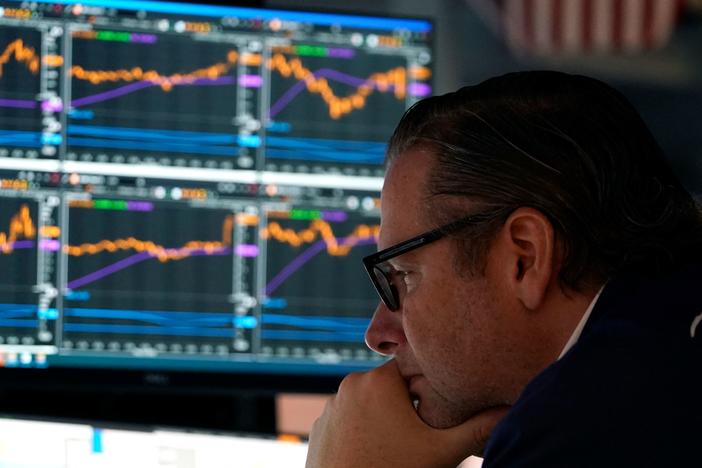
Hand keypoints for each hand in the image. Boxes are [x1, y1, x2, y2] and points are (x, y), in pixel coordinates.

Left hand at [305, 360, 509, 467]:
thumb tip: (510, 411)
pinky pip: (349, 419)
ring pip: (369, 402)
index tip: (438, 406)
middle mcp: (350, 385)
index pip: (413, 367)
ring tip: (398, 444)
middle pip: (391, 385)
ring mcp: (331, 406)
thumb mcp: (441, 452)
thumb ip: (476, 427)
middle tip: (421, 430)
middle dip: (407, 403)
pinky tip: (375, 451)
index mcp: (379, 381)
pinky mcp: (320, 426)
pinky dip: (362, 430)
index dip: (429, 385)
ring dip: (384, 416)